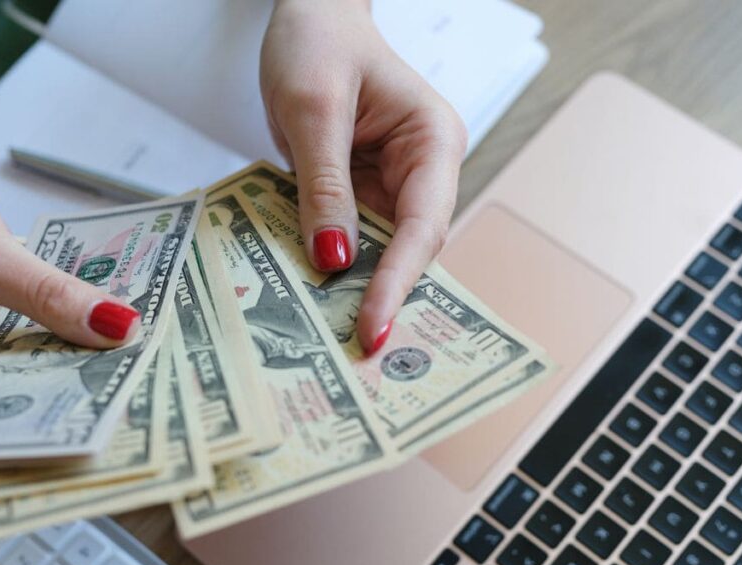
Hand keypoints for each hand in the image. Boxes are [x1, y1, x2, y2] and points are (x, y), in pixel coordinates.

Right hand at [0, 137, 139, 416]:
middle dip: (81, 388)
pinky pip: (33, 354)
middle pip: (19, 403)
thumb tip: (119, 328)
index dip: (63, 406)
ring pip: (32, 380)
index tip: (126, 396)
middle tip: (150, 378)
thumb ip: (47, 293)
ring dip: (81, 365)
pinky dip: (67, 342)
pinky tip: (112, 335)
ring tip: (143, 359)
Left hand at [261, 0, 465, 353]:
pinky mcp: (360, 192)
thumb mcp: (312, 110)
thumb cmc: (317, 42)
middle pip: (409, 249)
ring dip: (353, 290)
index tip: (371, 327)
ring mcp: (392, 185)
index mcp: (434, 142)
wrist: (308, 14)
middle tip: (351, 354)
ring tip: (325, 340)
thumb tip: (333, 261)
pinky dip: (330, 266)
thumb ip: (324, 186)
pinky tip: (308, 298)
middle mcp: (423, 171)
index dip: (397, 281)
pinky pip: (349, 237)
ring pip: (379, 252)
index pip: (421, 226)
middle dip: (380, 297)